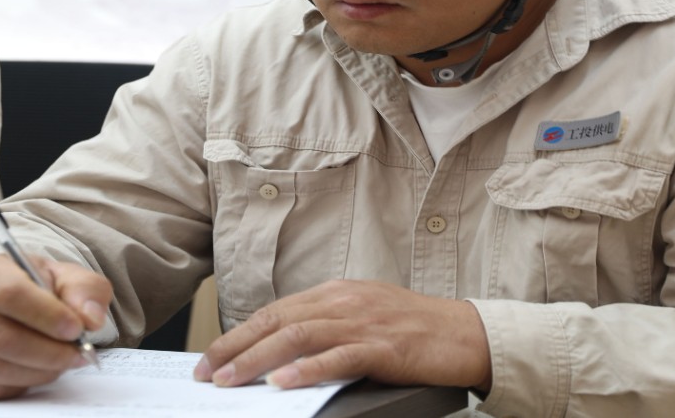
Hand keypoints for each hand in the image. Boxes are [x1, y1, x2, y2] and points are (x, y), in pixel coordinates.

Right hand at [0, 254, 111, 399]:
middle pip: (1, 337)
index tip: (76, 330)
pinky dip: (11, 387)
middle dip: (47, 353)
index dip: (46, 316)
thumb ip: (84, 291)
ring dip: (34, 373)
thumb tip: (89, 318)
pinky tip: (28, 373)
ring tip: (57, 364)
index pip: (9, 295)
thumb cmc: (30, 289)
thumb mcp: (62, 278)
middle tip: (76, 356)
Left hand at [194, 280, 490, 390]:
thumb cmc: (416, 330)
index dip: (239, 334)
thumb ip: (327, 326)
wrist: (467, 334)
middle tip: (207, 372)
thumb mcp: (364, 316)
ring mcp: (364, 322)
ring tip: (231, 380)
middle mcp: (346, 301)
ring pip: (298, 337)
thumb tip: (280, 352)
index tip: (211, 357)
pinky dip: (307, 369)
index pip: (276, 312)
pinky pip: (338, 357)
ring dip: (258, 360)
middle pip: (278, 321)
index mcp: (338, 292)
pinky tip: (284, 382)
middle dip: (235, 347)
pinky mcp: (385, 347)